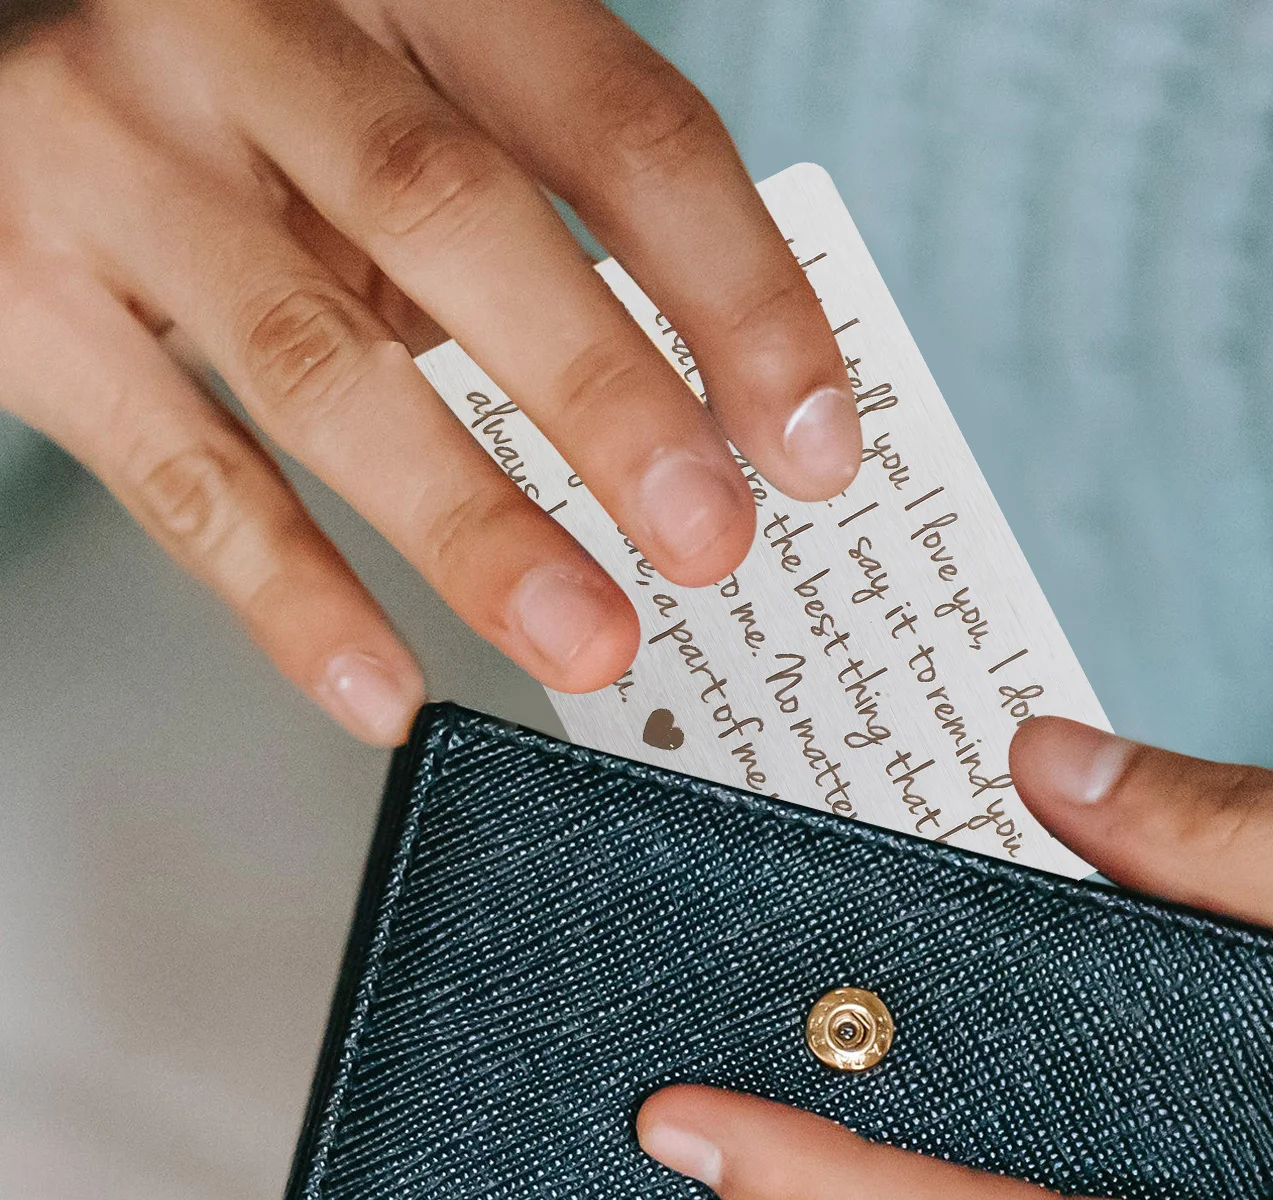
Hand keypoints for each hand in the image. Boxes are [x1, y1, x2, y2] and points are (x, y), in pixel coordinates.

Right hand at [0, 0, 857, 740]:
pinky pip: (177, 470)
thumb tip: (709, 417)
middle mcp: (249, 38)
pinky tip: (384, 684)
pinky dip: (289, 596)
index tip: (813, 441)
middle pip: (456, 218)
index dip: (735, 292)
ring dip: (469, 524)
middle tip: (711, 541)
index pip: (619, 125)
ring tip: (586, 637)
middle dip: (605, 396)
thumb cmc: (255, 108)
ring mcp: (120, 159)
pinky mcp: (21, 292)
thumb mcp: (408, 109)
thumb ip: (537, 221)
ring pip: (316, 360)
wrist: (4, 57)